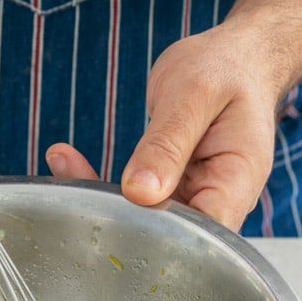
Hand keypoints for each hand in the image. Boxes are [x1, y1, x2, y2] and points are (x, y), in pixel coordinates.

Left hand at [45, 22, 282, 231]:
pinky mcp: (169, 192)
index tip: (116, 214)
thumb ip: (167, 144)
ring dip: (99, 198)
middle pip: (168, 236)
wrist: (233, 61)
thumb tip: (139, 193)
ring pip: (143, 221)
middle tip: (73, 190)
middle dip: (117, 218)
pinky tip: (67, 159)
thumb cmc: (225, 70)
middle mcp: (216, 201)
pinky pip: (132, 200)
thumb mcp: (194, 94)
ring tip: (64, 162)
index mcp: (237, 183)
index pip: (203, 236)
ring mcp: (192, 200)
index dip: (161, 239)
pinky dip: (98, 182)